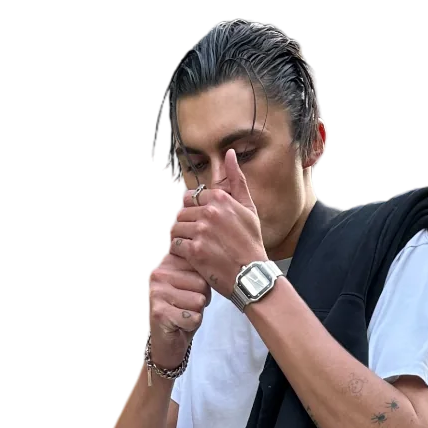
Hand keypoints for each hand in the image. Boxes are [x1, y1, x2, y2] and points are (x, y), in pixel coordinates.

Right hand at [147, 248, 211, 367]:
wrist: (165, 342)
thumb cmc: (179, 311)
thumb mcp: (188, 285)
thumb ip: (196, 271)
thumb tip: (214, 263)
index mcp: (164, 262)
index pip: (198, 265)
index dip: (201, 283)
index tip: (189, 291)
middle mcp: (157, 274)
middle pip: (201, 283)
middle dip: (201, 299)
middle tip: (186, 307)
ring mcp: (157, 293)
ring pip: (199, 300)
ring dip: (196, 312)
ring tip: (183, 315)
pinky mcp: (160, 313)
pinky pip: (194, 317)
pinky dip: (191, 325)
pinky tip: (180, 325)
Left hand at [166, 148, 267, 302]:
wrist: (252, 274)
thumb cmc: (251, 243)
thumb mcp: (249, 208)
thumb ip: (236, 180)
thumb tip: (229, 153)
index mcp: (220, 199)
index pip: (191, 198)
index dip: (194, 210)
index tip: (201, 222)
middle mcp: (209, 212)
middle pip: (181, 213)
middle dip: (187, 225)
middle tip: (200, 238)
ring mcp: (200, 232)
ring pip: (176, 229)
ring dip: (182, 238)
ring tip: (196, 246)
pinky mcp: (194, 251)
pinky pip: (175, 246)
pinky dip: (180, 252)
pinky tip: (192, 256)